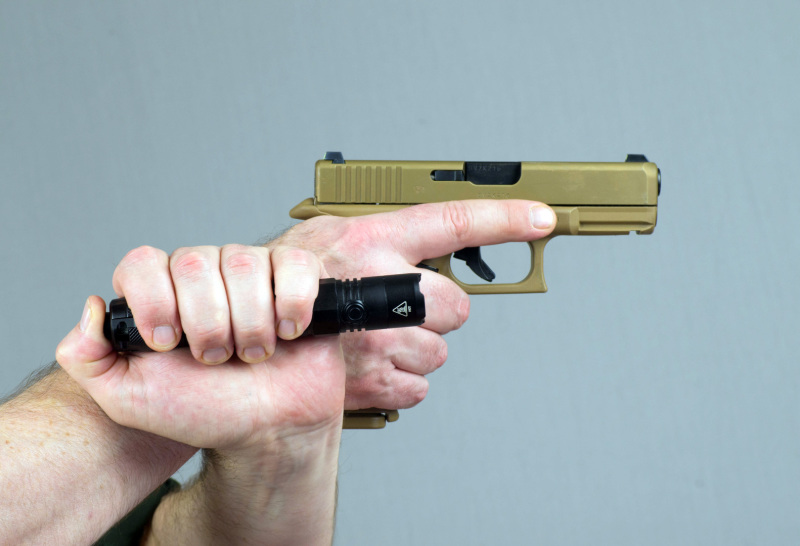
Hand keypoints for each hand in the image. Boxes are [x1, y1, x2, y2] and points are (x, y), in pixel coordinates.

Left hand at [57, 244, 344, 450]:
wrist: (269, 430)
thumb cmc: (205, 411)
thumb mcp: (129, 399)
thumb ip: (88, 358)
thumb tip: (91, 307)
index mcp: (162, 292)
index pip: (143, 263)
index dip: (154, 302)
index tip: (167, 346)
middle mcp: (206, 273)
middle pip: (194, 262)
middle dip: (206, 323)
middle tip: (215, 360)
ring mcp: (254, 271)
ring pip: (244, 263)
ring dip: (250, 324)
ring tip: (254, 355)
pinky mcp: (298, 277)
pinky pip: (295, 265)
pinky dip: (292, 304)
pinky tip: (288, 333)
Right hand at [267, 199, 555, 409]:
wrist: (244, 339)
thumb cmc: (285, 285)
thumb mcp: (326, 237)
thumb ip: (383, 239)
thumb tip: (439, 241)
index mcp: (370, 238)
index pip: (452, 221)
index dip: (504, 219)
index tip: (542, 219)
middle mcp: (379, 285)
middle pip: (457, 305)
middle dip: (439, 312)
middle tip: (403, 310)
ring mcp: (378, 337)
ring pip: (438, 352)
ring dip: (414, 350)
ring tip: (372, 339)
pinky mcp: (374, 382)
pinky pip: (419, 388)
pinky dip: (399, 382)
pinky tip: (369, 366)